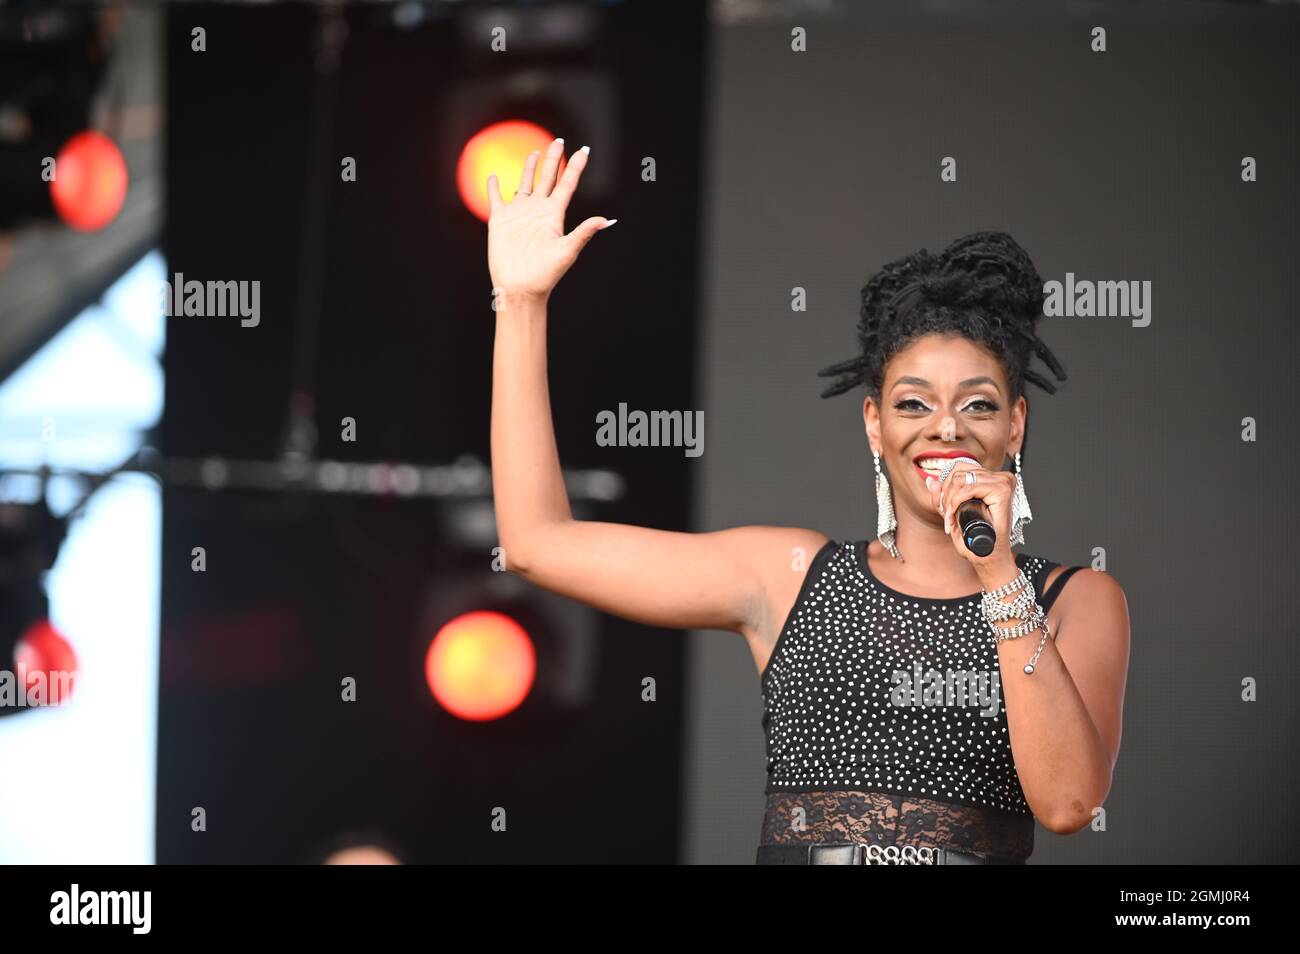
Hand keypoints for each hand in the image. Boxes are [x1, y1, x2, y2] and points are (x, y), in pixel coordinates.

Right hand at [486, 138, 614, 304]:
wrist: (520, 288)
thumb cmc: (545, 274)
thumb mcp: (567, 251)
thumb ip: (584, 233)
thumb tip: (606, 220)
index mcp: (554, 215)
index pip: (567, 184)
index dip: (575, 167)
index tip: (584, 150)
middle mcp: (538, 211)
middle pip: (547, 178)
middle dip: (553, 160)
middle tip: (558, 140)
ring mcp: (519, 215)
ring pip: (525, 184)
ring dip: (529, 169)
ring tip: (535, 153)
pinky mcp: (500, 221)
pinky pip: (496, 198)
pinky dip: (494, 187)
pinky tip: (495, 176)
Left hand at [924, 461, 1016, 569]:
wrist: (987, 556)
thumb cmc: (974, 538)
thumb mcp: (952, 513)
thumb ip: (941, 497)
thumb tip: (930, 481)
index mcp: (991, 479)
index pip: (960, 467)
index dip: (946, 484)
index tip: (944, 505)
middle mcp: (999, 478)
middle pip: (958, 472)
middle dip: (945, 495)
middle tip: (947, 515)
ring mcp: (1002, 482)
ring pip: (960, 480)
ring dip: (949, 501)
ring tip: (950, 519)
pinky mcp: (1001, 490)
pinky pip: (968, 489)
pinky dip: (955, 504)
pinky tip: (954, 518)